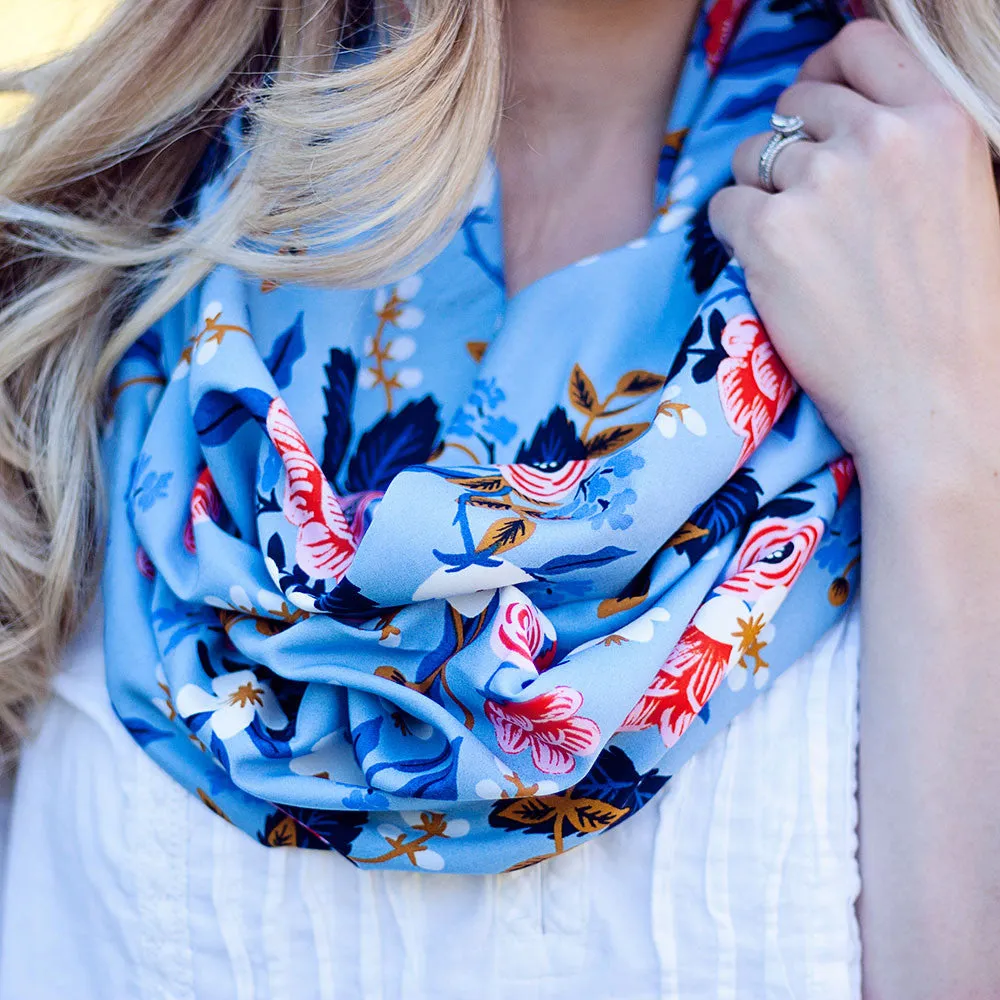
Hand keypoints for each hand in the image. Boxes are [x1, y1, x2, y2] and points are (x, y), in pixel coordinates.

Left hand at [709, 19, 999, 489]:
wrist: (933, 399)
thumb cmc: (955, 315)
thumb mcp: (964, 197)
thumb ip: (911, 146)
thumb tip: (846, 114)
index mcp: (941, 119)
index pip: (860, 45)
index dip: (827, 73)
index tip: (815, 110)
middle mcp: (880, 138)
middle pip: (797, 100)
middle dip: (792, 141)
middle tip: (803, 197)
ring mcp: (820, 184)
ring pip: (753, 154)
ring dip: (760, 190)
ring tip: (794, 246)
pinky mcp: (769, 235)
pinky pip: (723, 206)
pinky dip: (734, 233)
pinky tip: (768, 269)